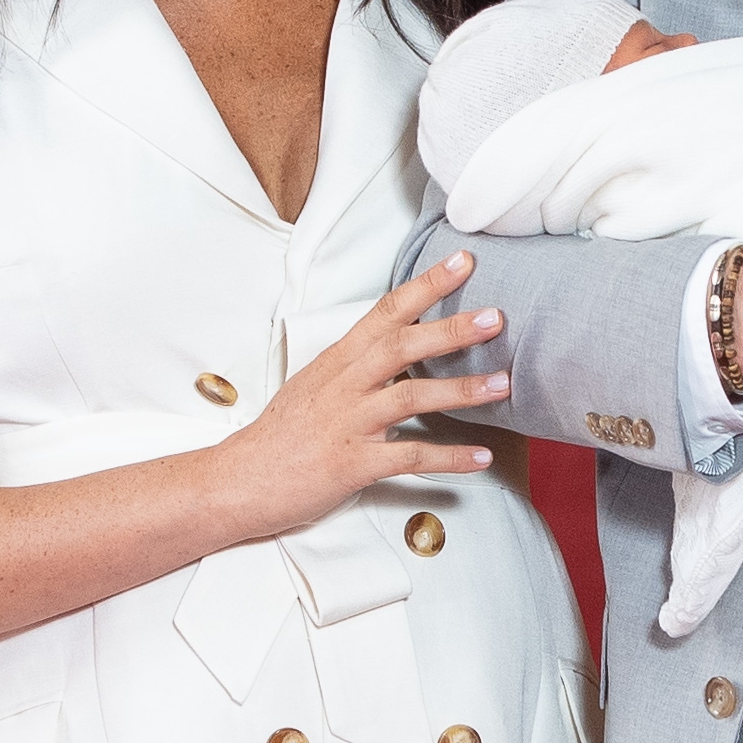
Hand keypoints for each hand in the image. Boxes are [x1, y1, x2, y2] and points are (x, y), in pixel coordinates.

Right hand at [212, 251, 506, 537]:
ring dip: (460, 390)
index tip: (463, 261)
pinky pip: (408, 457)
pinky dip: (448, 457)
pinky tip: (482, 457)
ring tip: (502, 385)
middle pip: (401, 346)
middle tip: (496, 317)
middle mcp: (344, 385)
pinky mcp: (352, 464)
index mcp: (337, 360)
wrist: (239, 481)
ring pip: (409, 398)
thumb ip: (358, 365)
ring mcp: (348, 424)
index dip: (426, 284)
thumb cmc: (282, 433)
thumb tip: (401, 348)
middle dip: (450, 329)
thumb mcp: (317, 384)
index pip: (385, 312)